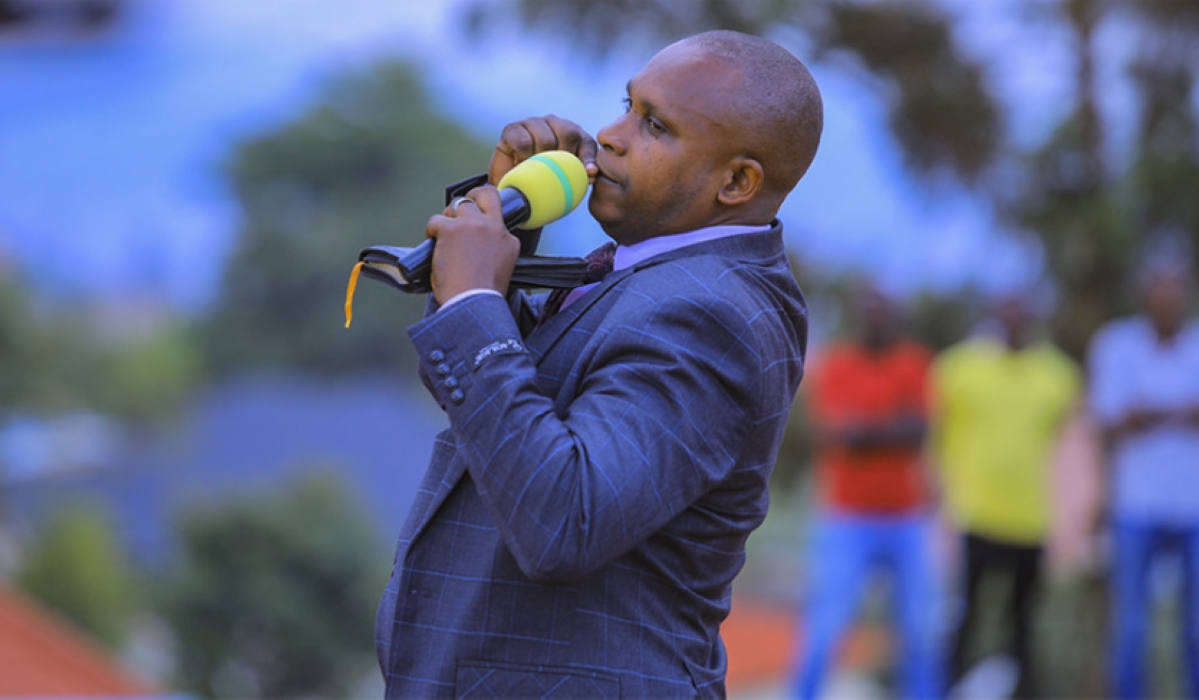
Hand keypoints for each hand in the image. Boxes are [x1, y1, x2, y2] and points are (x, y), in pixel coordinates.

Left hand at [425, 186, 519, 304]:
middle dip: (471, 197)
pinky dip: (431, 230)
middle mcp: (493, 227)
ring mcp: (472, 225)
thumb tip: (476, 250)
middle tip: (458, 210)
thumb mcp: (502, 269)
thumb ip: (494, 251)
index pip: (497, 216)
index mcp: (508, 240)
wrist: (473, 302)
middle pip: (484, 194)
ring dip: (449, 216)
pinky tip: (432, 242)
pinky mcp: (451, 230)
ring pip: (458, 205)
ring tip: (443, 234)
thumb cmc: (484, 295)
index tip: (476, 220)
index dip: (483, 216)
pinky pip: (436, 220)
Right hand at [489, 114, 598, 185]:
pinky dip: (524, 158)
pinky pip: (523, 142)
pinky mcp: (512, 130)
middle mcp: (553, 123)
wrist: (513, 195)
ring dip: (543, 161)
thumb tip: (592, 172)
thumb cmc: (543, 189)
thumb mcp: (567, 184)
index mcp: (572, 134)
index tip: (589, 175)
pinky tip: (522, 167)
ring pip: (546, 138)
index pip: (586, 141)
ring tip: (538, 174)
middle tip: (557, 176)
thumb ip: (581, 176)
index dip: (588, 158)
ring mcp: (532, 124)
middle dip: (565, 159)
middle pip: (568, 134)